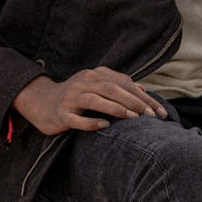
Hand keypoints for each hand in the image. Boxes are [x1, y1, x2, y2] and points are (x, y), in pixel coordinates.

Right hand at [12, 67, 168, 134]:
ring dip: (116, 108)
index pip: (123, 84)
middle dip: (133, 101)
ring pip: (94, 100)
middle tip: (151, 115)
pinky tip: (104, 126)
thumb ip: (118, 86)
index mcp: (94, 75)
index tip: (160, 112)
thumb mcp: (96, 87)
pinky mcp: (61, 114)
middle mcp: (83, 83)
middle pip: (111, 88)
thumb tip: (143, 88)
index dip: (143, 97)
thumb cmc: (75, 97)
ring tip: (133, 118)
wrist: (41, 102)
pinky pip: (77, 118)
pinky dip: (91, 122)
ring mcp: (71, 98)